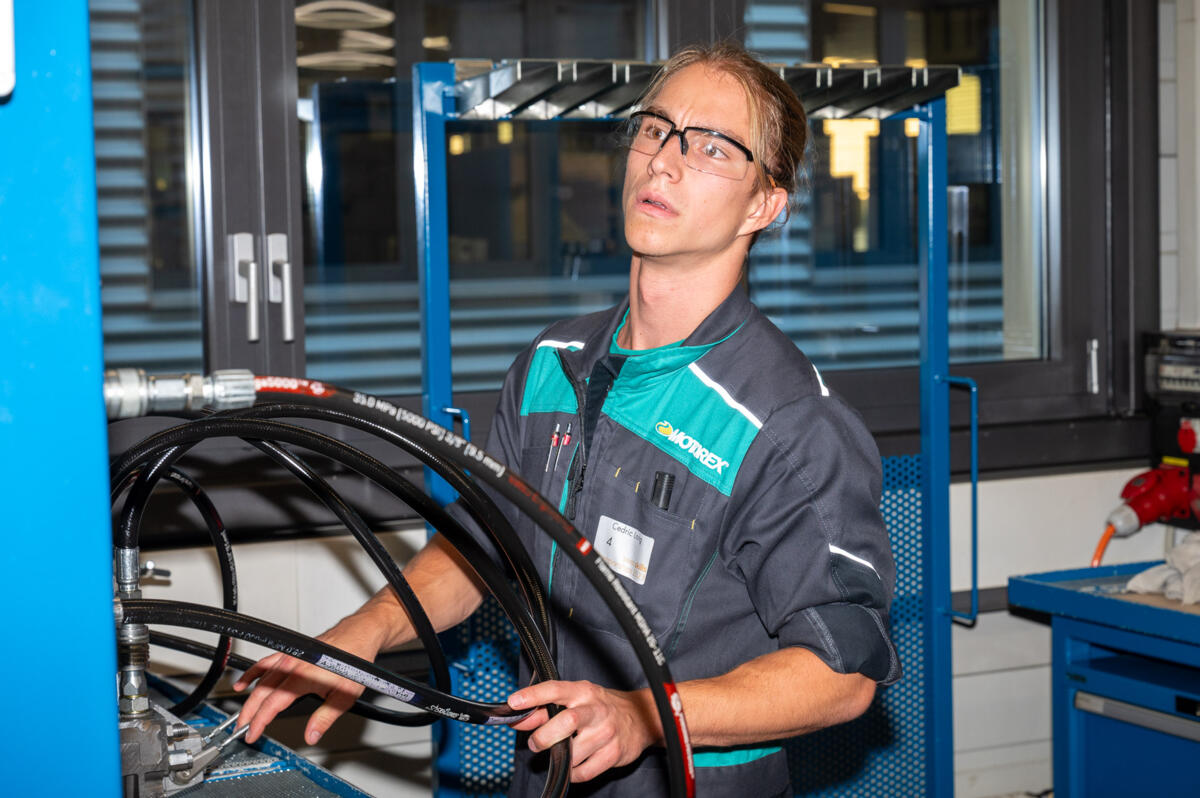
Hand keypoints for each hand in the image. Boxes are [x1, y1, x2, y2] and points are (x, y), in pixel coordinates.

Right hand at [233, 618, 384, 744]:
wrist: (360, 635)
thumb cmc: (355, 660)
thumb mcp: (345, 696)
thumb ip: (325, 718)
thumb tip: (311, 736)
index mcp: (303, 678)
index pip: (273, 704)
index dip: (259, 721)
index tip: (252, 734)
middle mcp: (293, 665)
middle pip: (262, 692)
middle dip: (249, 712)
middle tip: (242, 728)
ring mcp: (291, 657)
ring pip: (262, 678)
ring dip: (249, 696)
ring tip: (241, 712)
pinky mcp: (292, 651)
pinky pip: (267, 662)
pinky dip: (254, 672)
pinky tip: (245, 681)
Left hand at [507, 680, 660, 782]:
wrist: (641, 717)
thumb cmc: (602, 707)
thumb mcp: (576, 699)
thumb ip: (545, 709)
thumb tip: (519, 717)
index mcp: (583, 692)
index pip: (555, 690)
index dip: (533, 696)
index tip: (514, 702)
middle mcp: (596, 710)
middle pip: (567, 722)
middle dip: (545, 736)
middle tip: (536, 743)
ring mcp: (606, 733)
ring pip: (575, 752)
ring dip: (559, 757)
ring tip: (559, 753)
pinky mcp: (614, 754)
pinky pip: (584, 771)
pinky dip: (573, 772)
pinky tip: (573, 763)